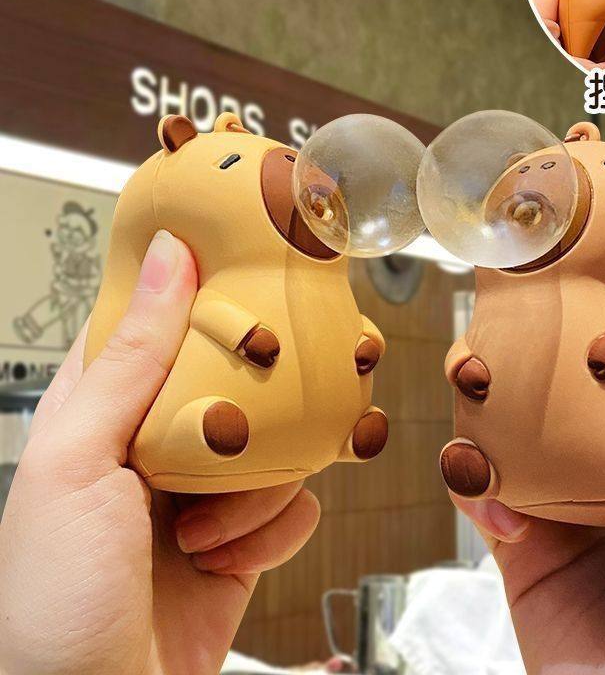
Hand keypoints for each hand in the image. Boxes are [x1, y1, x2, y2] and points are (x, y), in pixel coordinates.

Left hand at [0, 231, 320, 674]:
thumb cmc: (55, 597)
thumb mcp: (79, 464)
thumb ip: (130, 361)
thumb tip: (169, 261)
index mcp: (106, 410)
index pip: (154, 321)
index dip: (196, 287)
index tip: (245, 264)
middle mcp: (161, 442)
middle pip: (232, 376)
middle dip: (257, 389)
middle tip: (270, 390)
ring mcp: (207, 488)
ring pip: (276, 442)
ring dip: (253, 491)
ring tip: (204, 529)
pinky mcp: (245, 534)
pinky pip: (294, 504)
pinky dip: (270, 533)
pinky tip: (224, 558)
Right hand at [454, 278, 604, 674]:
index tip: (596, 258)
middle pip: (583, 385)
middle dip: (548, 350)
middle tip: (513, 314)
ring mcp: (577, 503)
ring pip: (526, 427)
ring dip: (497, 407)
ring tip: (479, 386)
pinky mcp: (527, 542)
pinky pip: (490, 488)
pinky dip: (480, 481)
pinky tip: (493, 497)